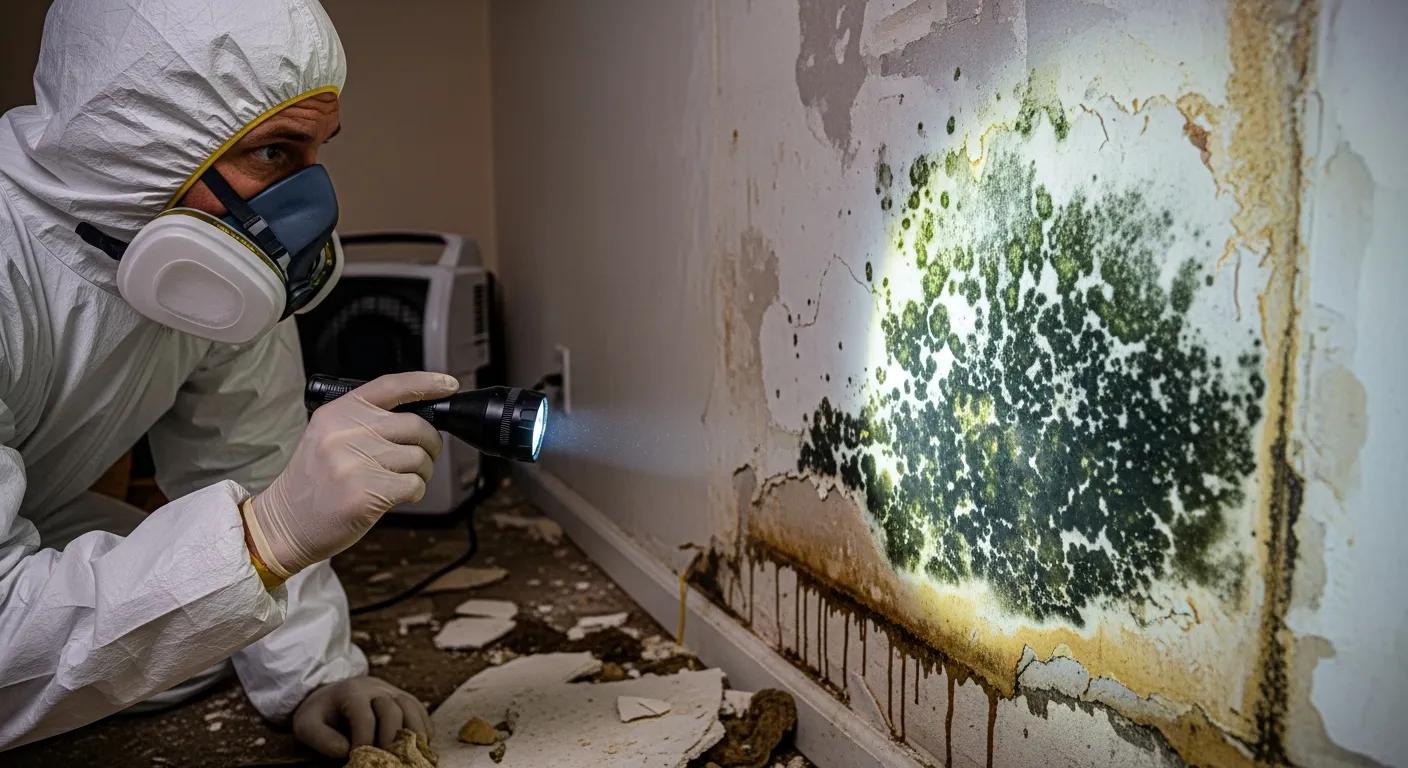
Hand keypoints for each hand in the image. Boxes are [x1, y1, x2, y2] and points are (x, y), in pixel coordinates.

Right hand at [244, 372, 458, 577]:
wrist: (286, 522)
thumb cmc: (314, 482)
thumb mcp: (329, 436)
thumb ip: (366, 422)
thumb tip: (420, 417)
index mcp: (338, 412)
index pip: (391, 386)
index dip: (427, 383)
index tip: (448, 386)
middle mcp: (346, 431)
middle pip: (416, 426)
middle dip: (431, 444)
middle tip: (424, 457)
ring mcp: (355, 462)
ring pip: (419, 458)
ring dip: (422, 472)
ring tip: (401, 480)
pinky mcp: (366, 492)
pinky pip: (414, 485)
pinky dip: (414, 492)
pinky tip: (395, 496)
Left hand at [292, 676, 431, 756]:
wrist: (332, 696)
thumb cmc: (320, 715)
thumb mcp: (307, 725)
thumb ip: (320, 738)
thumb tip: (346, 751)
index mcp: (351, 692)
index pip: (364, 717)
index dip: (364, 741)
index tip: (359, 759)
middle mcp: (376, 688)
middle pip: (392, 711)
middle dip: (390, 740)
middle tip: (386, 761)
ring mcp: (394, 692)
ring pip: (412, 708)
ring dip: (413, 735)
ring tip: (408, 757)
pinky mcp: (405, 700)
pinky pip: (421, 713)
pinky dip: (424, 731)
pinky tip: (418, 749)